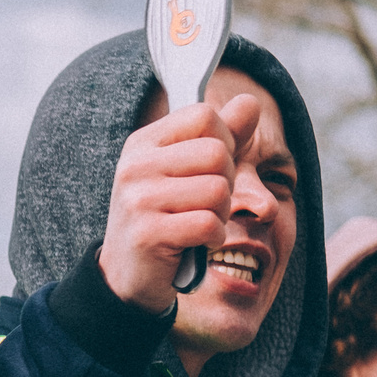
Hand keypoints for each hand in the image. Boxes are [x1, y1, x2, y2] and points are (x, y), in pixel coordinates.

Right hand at [98, 92, 259, 313]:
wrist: (125, 274)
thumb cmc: (162, 217)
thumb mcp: (185, 171)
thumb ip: (220, 136)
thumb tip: (250, 102)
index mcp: (143, 143)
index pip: (204, 116)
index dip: (223, 142)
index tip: (207, 170)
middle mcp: (135, 166)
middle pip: (217, 154)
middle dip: (226, 183)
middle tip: (204, 204)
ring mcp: (138, 200)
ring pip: (218, 191)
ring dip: (220, 214)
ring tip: (198, 223)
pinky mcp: (148, 234)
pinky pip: (209, 225)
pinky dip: (212, 239)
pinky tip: (195, 243)